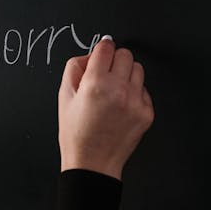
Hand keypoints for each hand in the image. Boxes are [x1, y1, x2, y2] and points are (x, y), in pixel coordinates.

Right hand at [58, 38, 153, 179]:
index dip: (101, 49)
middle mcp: (118, 90)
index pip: (107, 47)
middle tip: (105, 76)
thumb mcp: (63, 97)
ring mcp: (135, 102)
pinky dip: (134, 93)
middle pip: (125, 54)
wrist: (93, 163)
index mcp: (95, 83)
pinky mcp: (146, 113)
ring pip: (138, 69)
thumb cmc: (76, 133)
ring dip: (126, 75)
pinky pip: (144, 90)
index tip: (101, 55)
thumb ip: (74, 68)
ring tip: (114, 92)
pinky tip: (121, 107)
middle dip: (114, 61)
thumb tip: (91, 54)